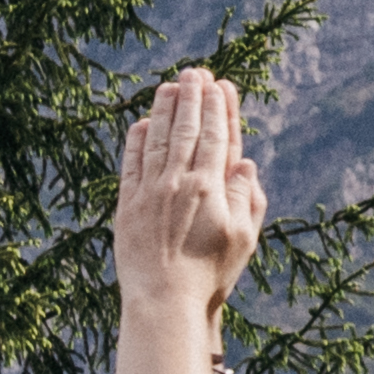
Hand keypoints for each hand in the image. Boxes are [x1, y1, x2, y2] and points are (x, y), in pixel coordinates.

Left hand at [116, 64, 269, 292]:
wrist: (164, 302)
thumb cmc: (209, 276)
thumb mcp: (243, 239)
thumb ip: (248, 199)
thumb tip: (244, 163)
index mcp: (209, 188)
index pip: (215, 136)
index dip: (218, 108)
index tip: (220, 85)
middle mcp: (178, 182)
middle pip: (186, 129)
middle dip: (192, 97)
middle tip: (195, 72)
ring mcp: (149, 191)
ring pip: (157, 139)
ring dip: (164, 110)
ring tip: (169, 86)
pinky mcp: (126, 205)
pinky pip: (131, 163)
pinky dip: (136, 140)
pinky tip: (140, 124)